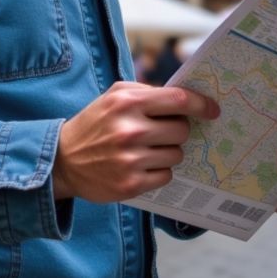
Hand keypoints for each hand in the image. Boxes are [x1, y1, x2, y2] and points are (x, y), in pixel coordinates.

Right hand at [52, 82, 218, 202]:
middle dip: (177, 131)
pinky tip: (141, 166)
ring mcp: (130, 160)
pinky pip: (166, 175)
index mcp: (128, 103)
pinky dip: (159, 171)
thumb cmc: (95, 124)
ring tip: (147, 150)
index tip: (213, 110)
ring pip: (176, 154)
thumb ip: (147, 92)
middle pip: (182, 130)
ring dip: (168, 152)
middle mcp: (130, 131)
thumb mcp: (115, 96)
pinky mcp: (130, 184)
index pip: (178, 100)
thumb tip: (185, 98)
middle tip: (162, 132)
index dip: (201, 104)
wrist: (63, 161)